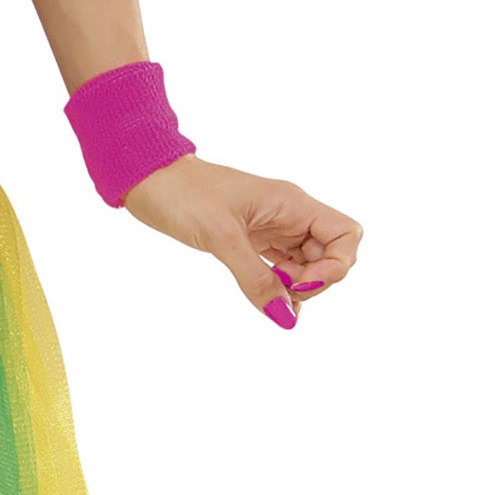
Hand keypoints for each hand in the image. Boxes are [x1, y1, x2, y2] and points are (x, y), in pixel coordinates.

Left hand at [120, 153, 362, 327]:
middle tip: (279, 287)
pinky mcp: (252, 237)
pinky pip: (282, 265)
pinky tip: (264, 294)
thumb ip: (256, 278)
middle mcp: (288, 213)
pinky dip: (278, 283)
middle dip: (315, 280)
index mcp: (292, 202)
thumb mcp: (221, 237)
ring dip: (295, 285)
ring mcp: (272, 225)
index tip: (300, 281)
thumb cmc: (183, 193)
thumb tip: (287, 318)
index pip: (346, 234)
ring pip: (306, 263)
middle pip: (330, 254)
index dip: (336, 265)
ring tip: (266, 289)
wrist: (147, 175)